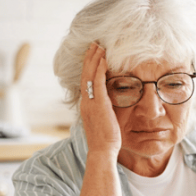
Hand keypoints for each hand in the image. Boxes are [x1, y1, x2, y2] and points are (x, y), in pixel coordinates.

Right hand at [80, 42, 121, 156]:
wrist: (103, 150)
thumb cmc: (106, 139)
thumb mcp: (104, 121)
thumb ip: (104, 110)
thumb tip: (110, 103)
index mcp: (87, 105)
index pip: (86, 81)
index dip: (89, 67)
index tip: (93, 55)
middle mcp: (86, 101)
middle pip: (85, 74)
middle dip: (90, 58)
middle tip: (94, 44)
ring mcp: (91, 102)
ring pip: (90, 75)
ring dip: (94, 59)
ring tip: (99, 46)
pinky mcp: (99, 104)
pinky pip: (98, 82)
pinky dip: (100, 70)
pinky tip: (104, 60)